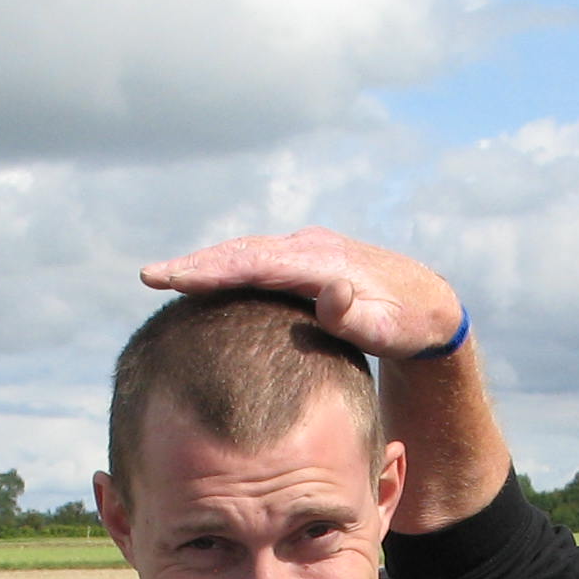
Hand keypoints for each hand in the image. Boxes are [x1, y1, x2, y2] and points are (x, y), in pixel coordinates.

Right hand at [141, 229, 463, 358]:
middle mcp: (310, 248)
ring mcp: (304, 251)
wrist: (428, 304)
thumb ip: (358, 319)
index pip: (258, 264)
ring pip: (244, 254)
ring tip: (161, 278)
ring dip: (204, 264)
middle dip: (195, 263)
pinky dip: (224, 269)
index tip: (173, 277)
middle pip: (242, 252)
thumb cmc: (409, 325)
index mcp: (324, 263)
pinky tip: (198, 284)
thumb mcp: (391, 331)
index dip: (213, 270)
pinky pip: (255, 262)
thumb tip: (328, 294)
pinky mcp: (302, 261)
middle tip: (149, 276)